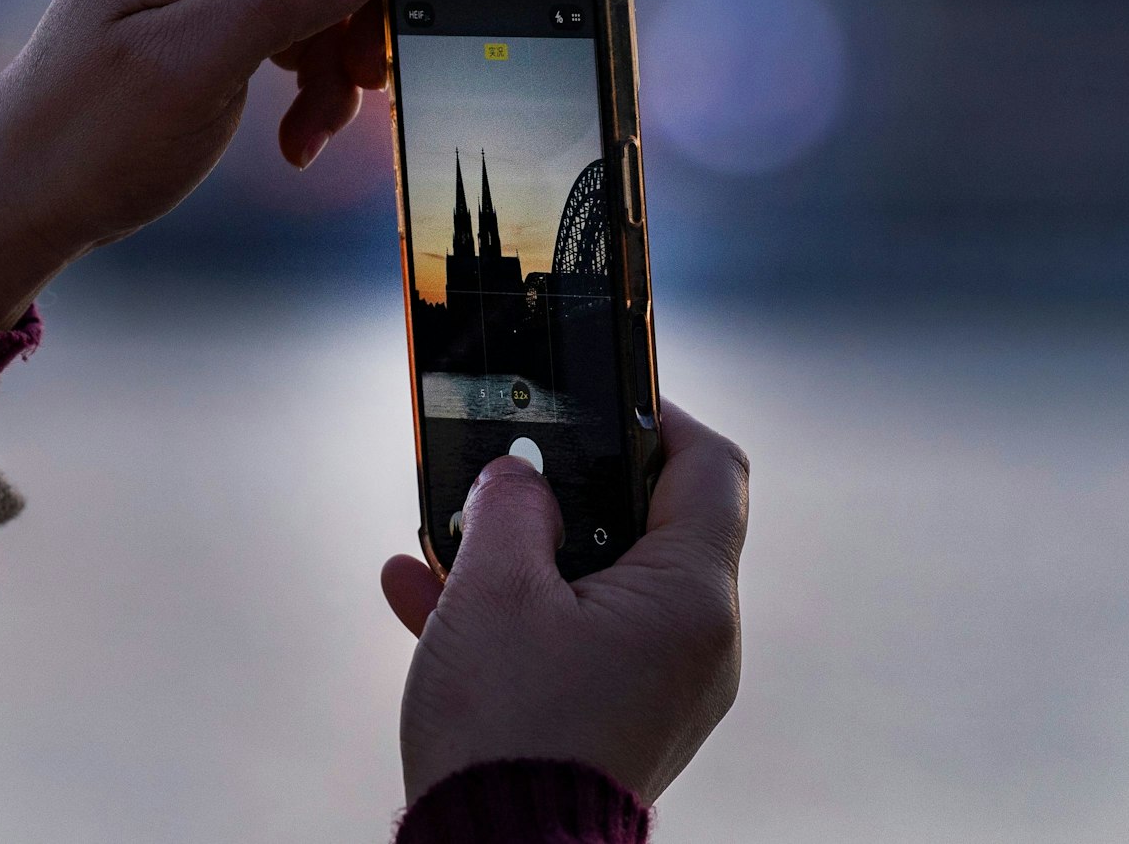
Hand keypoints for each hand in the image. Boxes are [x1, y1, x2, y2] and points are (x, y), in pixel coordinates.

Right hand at [380, 401, 749, 803]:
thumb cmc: (506, 732)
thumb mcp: (493, 591)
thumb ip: (510, 506)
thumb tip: (519, 477)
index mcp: (689, 598)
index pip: (709, 467)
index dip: (656, 415)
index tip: (597, 396)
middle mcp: (695, 641)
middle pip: (648, 522)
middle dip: (564, 488)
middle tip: (502, 467)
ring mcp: (658, 685)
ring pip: (597, 582)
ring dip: (520, 551)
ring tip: (440, 536)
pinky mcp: (615, 720)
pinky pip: (572, 640)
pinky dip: (513, 612)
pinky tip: (418, 593)